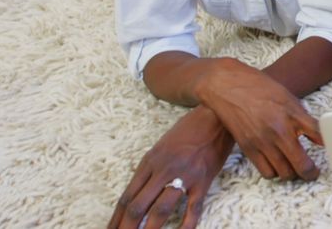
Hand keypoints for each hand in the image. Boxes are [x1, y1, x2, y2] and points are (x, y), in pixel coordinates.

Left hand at [109, 106, 233, 228]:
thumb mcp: (162, 147)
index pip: (126, 197)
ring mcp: (183, 176)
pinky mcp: (203, 180)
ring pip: (160, 209)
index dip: (116, 219)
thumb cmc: (189, 130)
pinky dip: (186, 225)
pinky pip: (193, 208)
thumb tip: (140, 195)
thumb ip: (151, 170)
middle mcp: (162, 170)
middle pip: (137, 206)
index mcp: (149, 162)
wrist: (215, 115)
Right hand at [196, 59, 322, 180]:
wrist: (228, 86)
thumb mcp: (289, 99)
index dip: (330, 146)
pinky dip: (275, 172)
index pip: (318, 136)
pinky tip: (278, 164)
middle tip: (312, 171)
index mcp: (291, 114)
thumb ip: (305, 120)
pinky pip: (266, 172)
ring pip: (284, 173)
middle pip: (301, 165)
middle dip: (310, 172)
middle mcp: (278, 131)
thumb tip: (321, 138)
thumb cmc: (261, 89)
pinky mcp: (248, 148)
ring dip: (292, 173)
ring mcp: (262, 142)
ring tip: (295, 167)